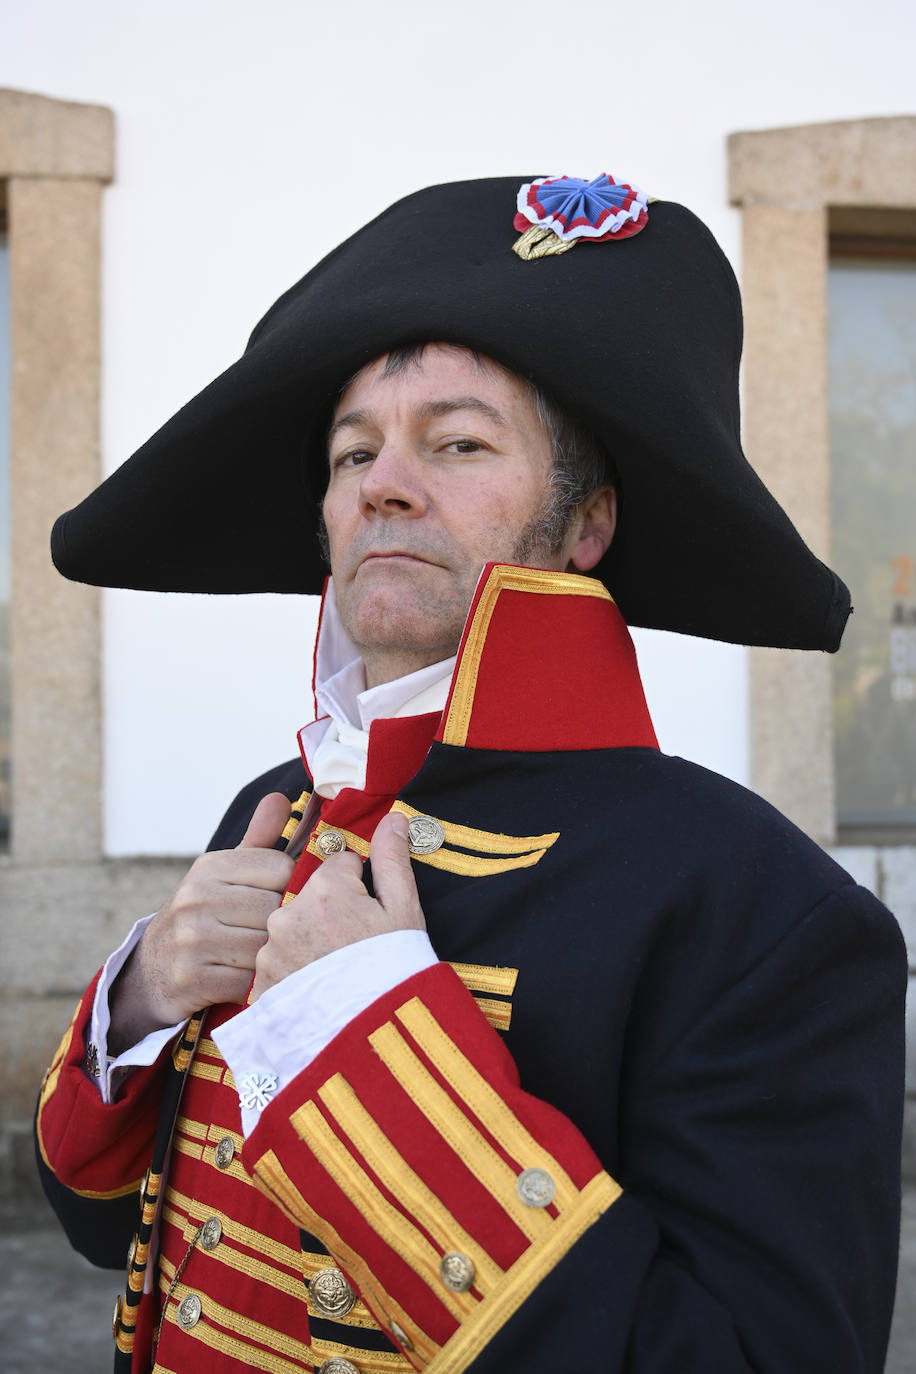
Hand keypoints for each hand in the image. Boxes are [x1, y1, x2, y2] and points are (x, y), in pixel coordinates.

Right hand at [108, 794, 293, 1051]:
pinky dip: (258, 985)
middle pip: (275, 909)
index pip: (279, 868)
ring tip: (269, 957)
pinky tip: (253, 980)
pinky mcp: (192, 979)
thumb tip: (282, 798)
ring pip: (265, 947)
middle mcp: (196, 898)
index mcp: (209, 867)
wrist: (152, 972)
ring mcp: (191, 939)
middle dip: (284, 926)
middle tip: (282, 935)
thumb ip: (258, 840)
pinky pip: (249, 982)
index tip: (286, 900)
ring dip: (274, 957)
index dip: (292, 887)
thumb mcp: (224, 875)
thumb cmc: (203, 917)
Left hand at [250, 811, 425, 1001]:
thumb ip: (392, 858)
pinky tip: (318, 989)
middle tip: (354, 947)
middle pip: (310, 896)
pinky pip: (279, 962)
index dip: (358, 888)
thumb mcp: (404, 909)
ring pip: (291, 928)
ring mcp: (272, 950)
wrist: (373, 1037)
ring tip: (336, 972)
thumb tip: (392, 817)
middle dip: (329, 912)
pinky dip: (295, 971)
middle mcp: (289, 913)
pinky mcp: (262, 983)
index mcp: (324, 888)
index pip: (337, 867)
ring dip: (309, 941)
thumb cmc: (395, 970)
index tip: (369, 916)